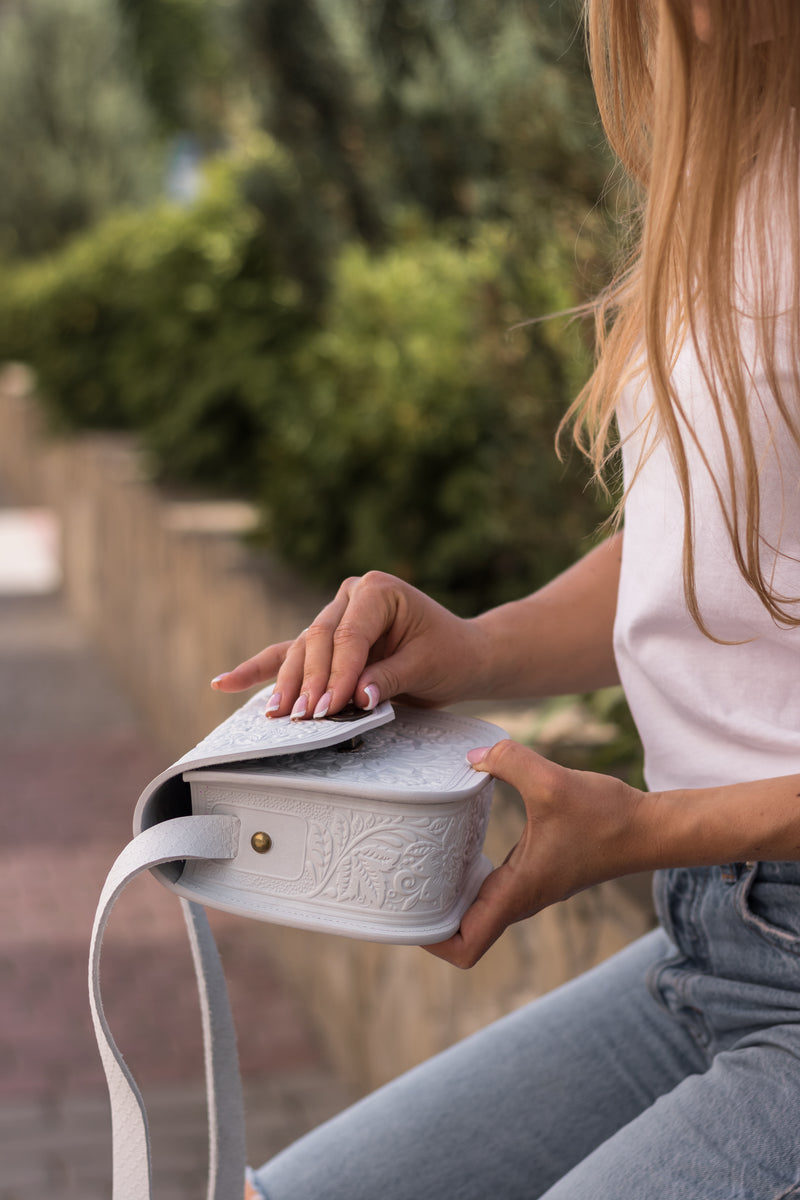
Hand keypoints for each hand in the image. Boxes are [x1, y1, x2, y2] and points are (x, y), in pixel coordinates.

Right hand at [210, 571, 485, 718]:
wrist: (461, 654)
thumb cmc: (448, 655)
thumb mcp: (426, 666)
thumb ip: (387, 678)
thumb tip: (355, 696)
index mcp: (377, 591)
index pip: (348, 636)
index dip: (337, 674)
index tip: (331, 707)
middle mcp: (351, 596)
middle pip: (317, 641)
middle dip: (309, 683)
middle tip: (305, 718)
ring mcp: (335, 615)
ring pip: (300, 649)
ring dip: (287, 684)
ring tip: (276, 714)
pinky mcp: (326, 639)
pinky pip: (289, 654)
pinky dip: (260, 670)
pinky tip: (223, 683)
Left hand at [426, 740, 648, 968]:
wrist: (651, 828)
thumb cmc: (607, 816)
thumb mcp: (552, 782)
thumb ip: (508, 760)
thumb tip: (471, 756)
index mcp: (517, 894)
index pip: (465, 946)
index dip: (431, 940)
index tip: (406, 912)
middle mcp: (519, 899)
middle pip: (462, 932)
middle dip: (427, 917)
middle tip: (398, 881)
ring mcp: (528, 888)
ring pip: (476, 909)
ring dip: (447, 895)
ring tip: (417, 861)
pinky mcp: (536, 872)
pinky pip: (491, 887)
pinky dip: (468, 875)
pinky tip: (457, 840)